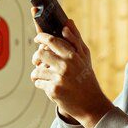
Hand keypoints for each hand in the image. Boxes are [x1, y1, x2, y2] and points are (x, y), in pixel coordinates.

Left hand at [29, 8, 112, 127]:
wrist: (91, 104)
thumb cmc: (86, 78)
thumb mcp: (84, 57)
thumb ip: (75, 39)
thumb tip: (67, 22)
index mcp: (73, 55)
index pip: (52, 40)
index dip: (41, 37)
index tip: (37, 38)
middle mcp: (65, 66)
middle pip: (40, 54)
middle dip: (36, 57)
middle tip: (38, 60)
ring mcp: (58, 79)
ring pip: (36, 70)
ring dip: (37, 73)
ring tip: (44, 76)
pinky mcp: (53, 91)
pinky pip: (38, 82)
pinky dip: (41, 83)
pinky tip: (50, 85)